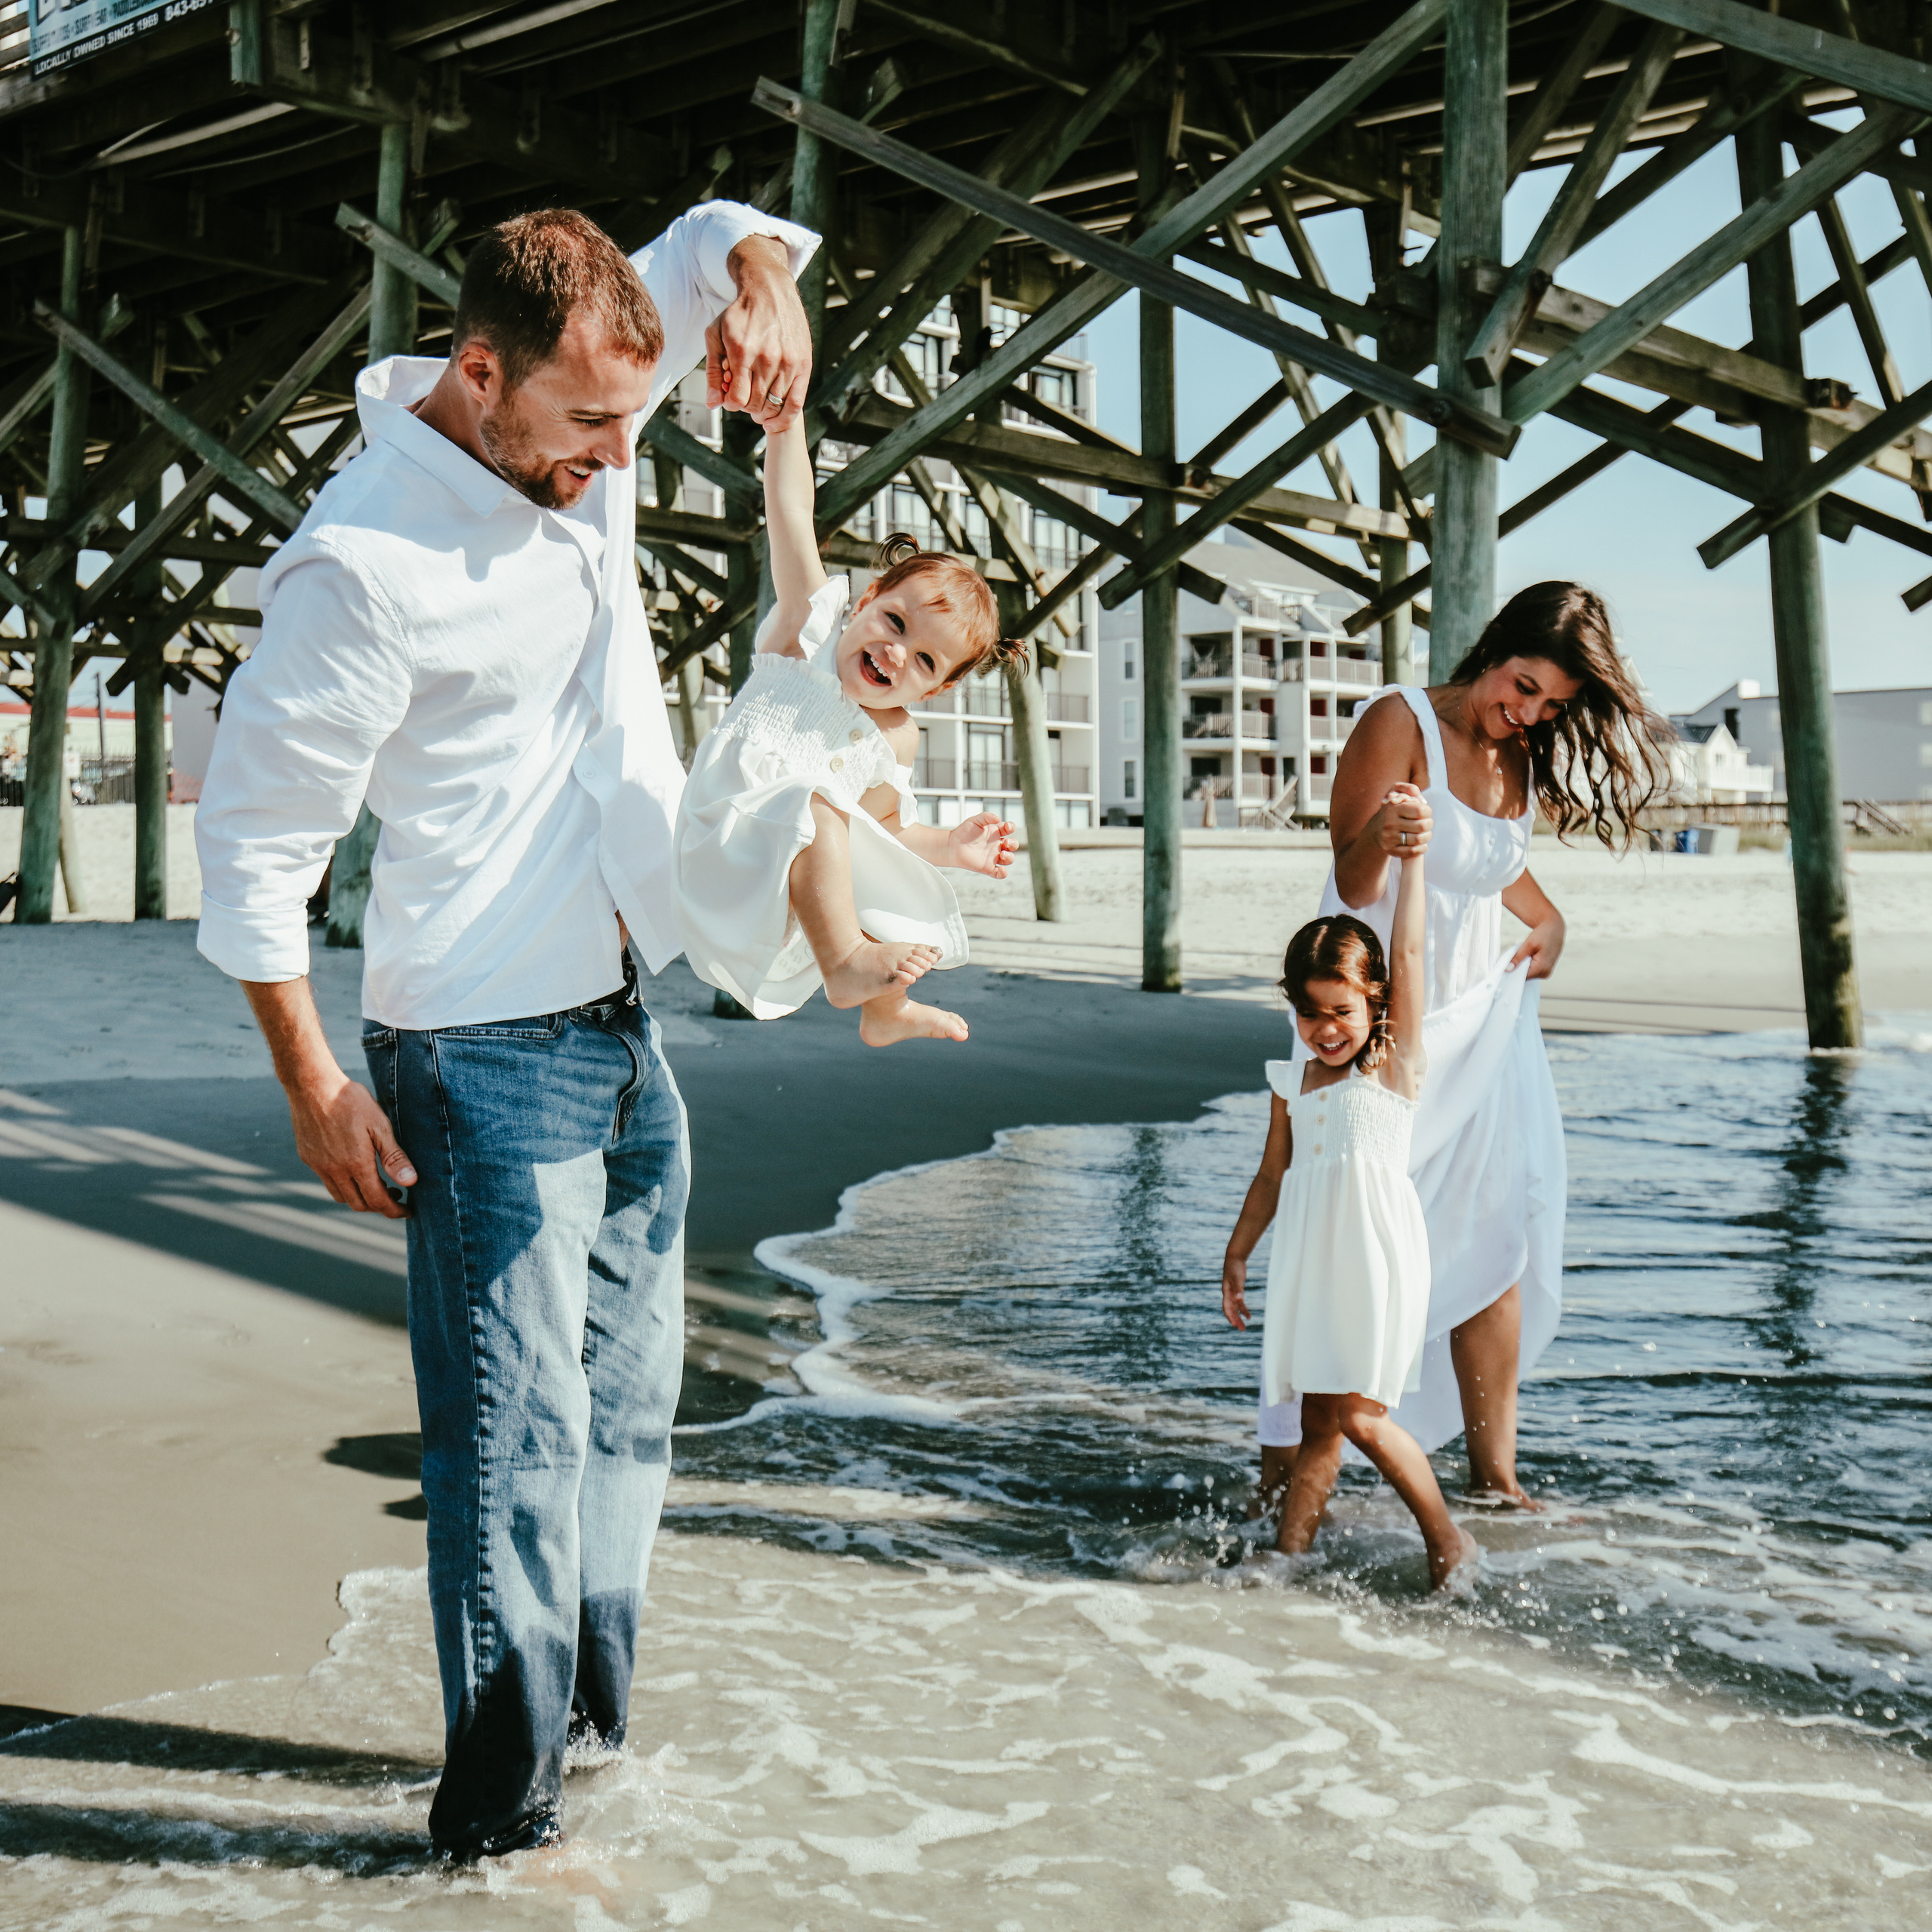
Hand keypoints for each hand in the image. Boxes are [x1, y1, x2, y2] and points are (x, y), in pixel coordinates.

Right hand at [286, 1067, 416, 1217]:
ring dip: (360, 1197)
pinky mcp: (308, 1157)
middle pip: (358, 1204)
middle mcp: (335, 1170)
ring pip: (341, 1196)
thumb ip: (394, 1156)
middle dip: (379, 1205)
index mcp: (356, 1164)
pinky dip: (344, 1184)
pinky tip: (353, 1168)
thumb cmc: (350, 1101)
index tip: (408, 1211)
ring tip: (376, 1183)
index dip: (394, 1210)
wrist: (312, 1085)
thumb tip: (411, 1182)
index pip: (377, 1200)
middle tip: (395, 1195)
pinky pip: (327, 1181)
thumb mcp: (379, 1125)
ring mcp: (318, 1165)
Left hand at [708, 235, 810, 432]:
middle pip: (755, 404)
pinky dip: (784, 418)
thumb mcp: (716, 335)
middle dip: (746, 407)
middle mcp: (767, 358)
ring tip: (758, 410)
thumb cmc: (739, 314)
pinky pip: (796, 402)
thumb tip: (712, 404)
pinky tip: (774, 423)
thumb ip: (713, 371)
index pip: (737, 399)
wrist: (769, 290)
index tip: (731, 398)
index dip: (731, 404)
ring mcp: (788, 362)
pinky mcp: (803, 364)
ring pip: (775, 406)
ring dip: (764, 414)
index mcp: (743, 352)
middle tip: (745, 399)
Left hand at [946, 812, 1016, 877]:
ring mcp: (993, 857)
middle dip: (1013, 844)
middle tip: (1006, 843)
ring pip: (1009, 859)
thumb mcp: (975, 820)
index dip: (1011, 827)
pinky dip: (1003, 873)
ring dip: (1009, 857)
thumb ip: (986, 817)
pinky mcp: (988, 868)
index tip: (1006, 827)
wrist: (952, 846)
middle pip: (1013, 845)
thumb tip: (998, 819)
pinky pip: (999, 873)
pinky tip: (1002, 870)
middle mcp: (996, 845)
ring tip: (1001, 854)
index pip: (1009, 829)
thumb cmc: (963, 832)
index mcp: (995, 833)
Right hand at [1221, 1253, 1250, 1331]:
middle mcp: (1228, 1294)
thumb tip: (1240, 1299)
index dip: (1230, 1316)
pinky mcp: (1237, 1291)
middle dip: (1235, 1320)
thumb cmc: (1234, 1267)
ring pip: (1235, 1308)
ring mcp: (1232, 1293)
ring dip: (1239, 1317)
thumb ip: (1238, 1289)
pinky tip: (1248, 1316)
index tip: (1234, 1325)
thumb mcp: (1237, 1278)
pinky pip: (1239, 1303)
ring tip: (1244, 1326)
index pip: (1227, 1307)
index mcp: (1226, 1292)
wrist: (1234, 1258)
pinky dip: (1243, 1310)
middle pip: (1230, 1310)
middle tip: (1241, 1330)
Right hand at [1373, 781, 1430, 858]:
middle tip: (1427, 823)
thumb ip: (1409, 789)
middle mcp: (1389, 824)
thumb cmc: (1392, 809)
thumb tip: (1420, 799)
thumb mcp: (1396, 792)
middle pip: (1422, 826)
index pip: (1420, 810)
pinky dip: (1422, 848)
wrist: (1376, 830)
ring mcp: (1389, 838)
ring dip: (1427, 836)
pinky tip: (1422, 844)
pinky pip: (1412, 852)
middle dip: (1429, 824)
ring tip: (1426, 833)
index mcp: (1393, 808)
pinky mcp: (1391, 850)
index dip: (1427, 811)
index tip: (1425, 812)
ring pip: (1418, 839)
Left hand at [1509, 909, 1565, 978]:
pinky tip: (1529, 956)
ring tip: (1526, 954)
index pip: (1522, 977)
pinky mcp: (1545, 970)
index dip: (1512, 972)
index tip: (1506, 966)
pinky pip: (1532, 970)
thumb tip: (1508, 969)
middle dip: (1518, 967)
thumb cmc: (1544, 934)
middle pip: (1525, 976)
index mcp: (1542, 968)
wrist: (1555, 929)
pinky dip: (1528, 964)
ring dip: (1523, 965)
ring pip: (1528, 973)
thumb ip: (1518, 958)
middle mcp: (1545, 973)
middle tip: (1518, 955)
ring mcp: (1546, 972)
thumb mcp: (1528, 945)